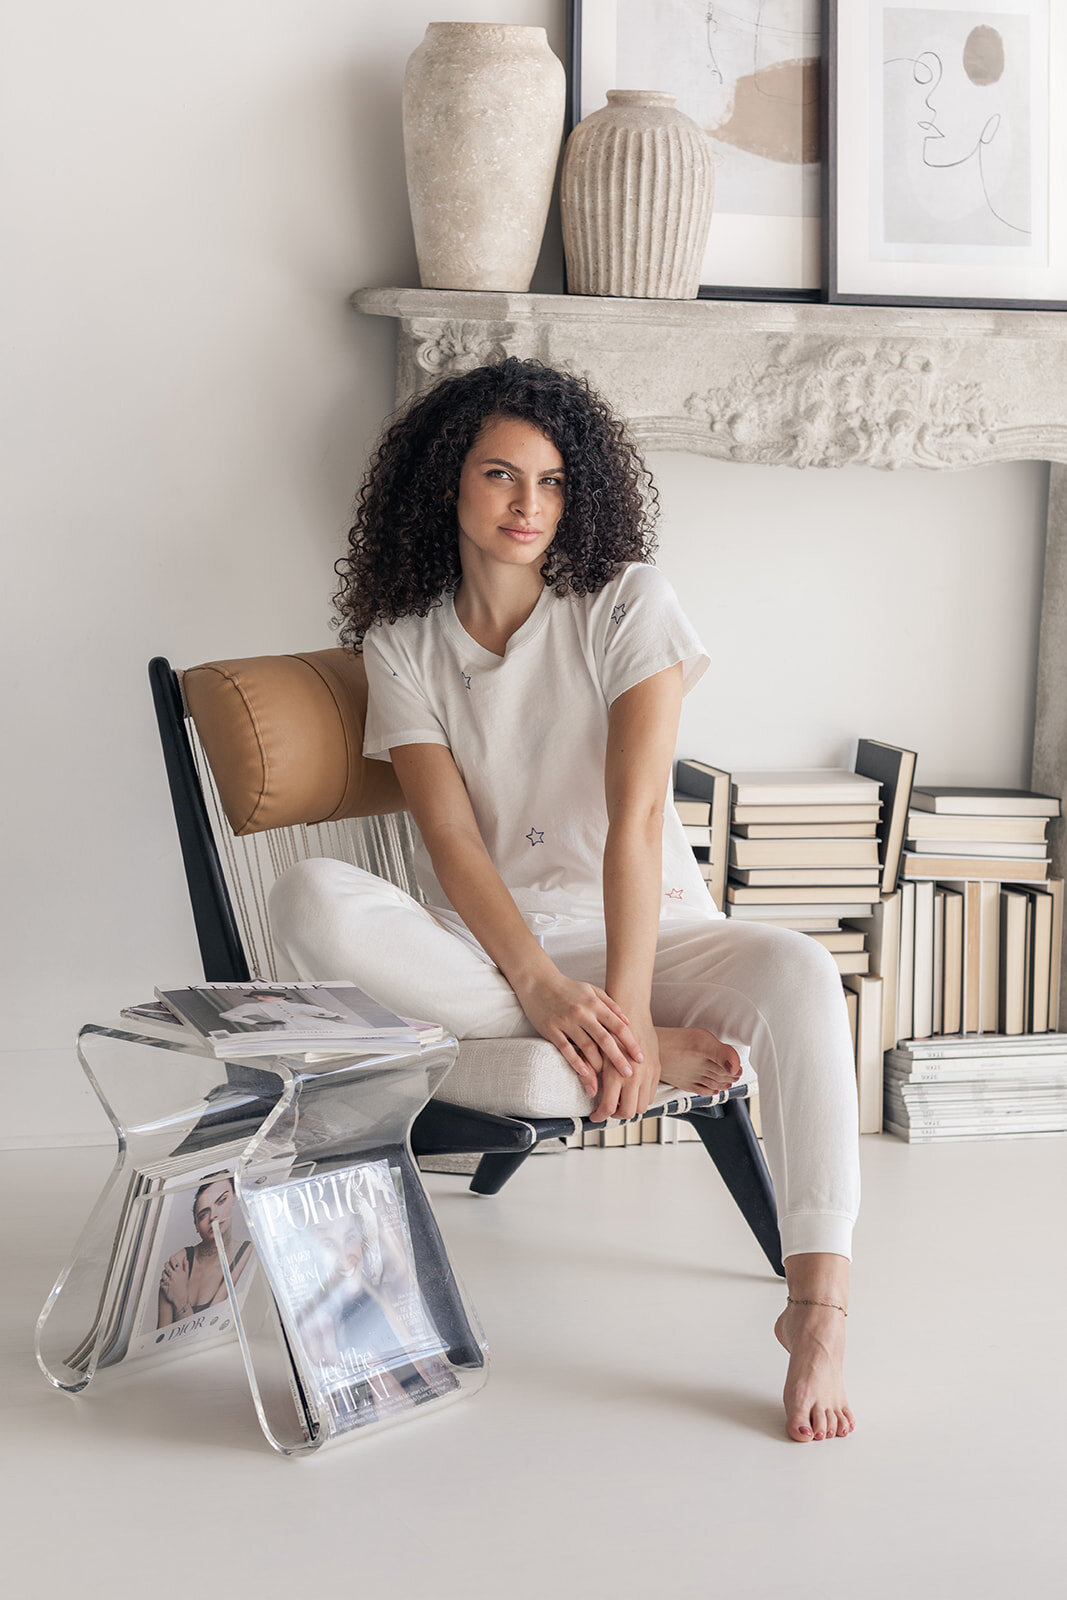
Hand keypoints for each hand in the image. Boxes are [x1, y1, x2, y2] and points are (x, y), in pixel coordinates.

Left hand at [160, 1250, 190, 1315]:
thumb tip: (184, 1258)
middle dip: (167, 1265)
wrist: (181, 1299)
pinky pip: (161, 1281)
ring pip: (163, 1273)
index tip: (171, 1260)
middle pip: (166, 1265)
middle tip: (168, 1267)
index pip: (173, 1261)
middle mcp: (173, 1276)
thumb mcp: (187, 1276)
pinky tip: (166, 1282)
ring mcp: (168, 1281)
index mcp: (179, 1272)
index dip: (171, 1259)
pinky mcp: (164, 1286)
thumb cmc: (184, 1287)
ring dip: (164, 1273)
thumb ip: (186, 1266)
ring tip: (167, 1276)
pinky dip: (163, 1281)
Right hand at [513, 966, 642, 1097]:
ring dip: (597, 1066)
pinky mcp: (551, 1030)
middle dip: (618, 1058)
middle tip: (629, 1074)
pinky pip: (565, 1048)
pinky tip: (584, 1073)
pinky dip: (576, 1062)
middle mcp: (582, 1013)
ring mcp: (566, 1022)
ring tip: (605, 1083)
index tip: (640, 1057)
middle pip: (605, 1039)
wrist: (537, 981)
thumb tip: (628, 1021)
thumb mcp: (591, 990)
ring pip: (586, 1047)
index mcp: (594, 1004)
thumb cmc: (567, 987)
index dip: (630, 1042)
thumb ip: (610, 1004)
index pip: (618, 1026)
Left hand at [590, 1009, 660, 1122]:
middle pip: (628, 1112)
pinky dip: (641, 1097)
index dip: (600, 1116)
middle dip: (615, 1115)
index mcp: (615, 1073)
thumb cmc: (607, 1028)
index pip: (609, 1107)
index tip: (595, 1116)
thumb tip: (591, 1093)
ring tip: (619, 1100)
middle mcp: (634, 1076)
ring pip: (642, 1106)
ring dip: (630, 1107)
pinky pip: (651, 1094)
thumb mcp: (595, 1051)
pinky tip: (631, 1091)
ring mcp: (648, 1073)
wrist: (630, 1009)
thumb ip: (591, 1074)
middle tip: (607, 1110)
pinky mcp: (657, 1069)